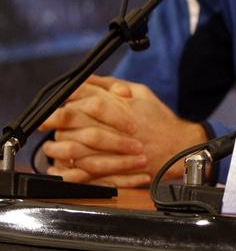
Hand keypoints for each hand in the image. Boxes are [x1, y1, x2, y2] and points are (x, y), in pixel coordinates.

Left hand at [40, 75, 206, 186]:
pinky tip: (61, 167)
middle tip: (41, 122)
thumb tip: (88, 79)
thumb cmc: (160, 119)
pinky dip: (70, 171)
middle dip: (54, 120)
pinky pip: (85, 171)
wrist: (179, 147)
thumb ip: (112, 85)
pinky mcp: (115, 168)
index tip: (49, 102)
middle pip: (76, 119)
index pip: (86, 96)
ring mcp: (114, 149)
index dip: (63, 98)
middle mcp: (115, 126)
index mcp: (120, 105)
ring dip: (58, 146)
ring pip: (75, 145)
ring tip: (50, 147)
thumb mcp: (142, 92)